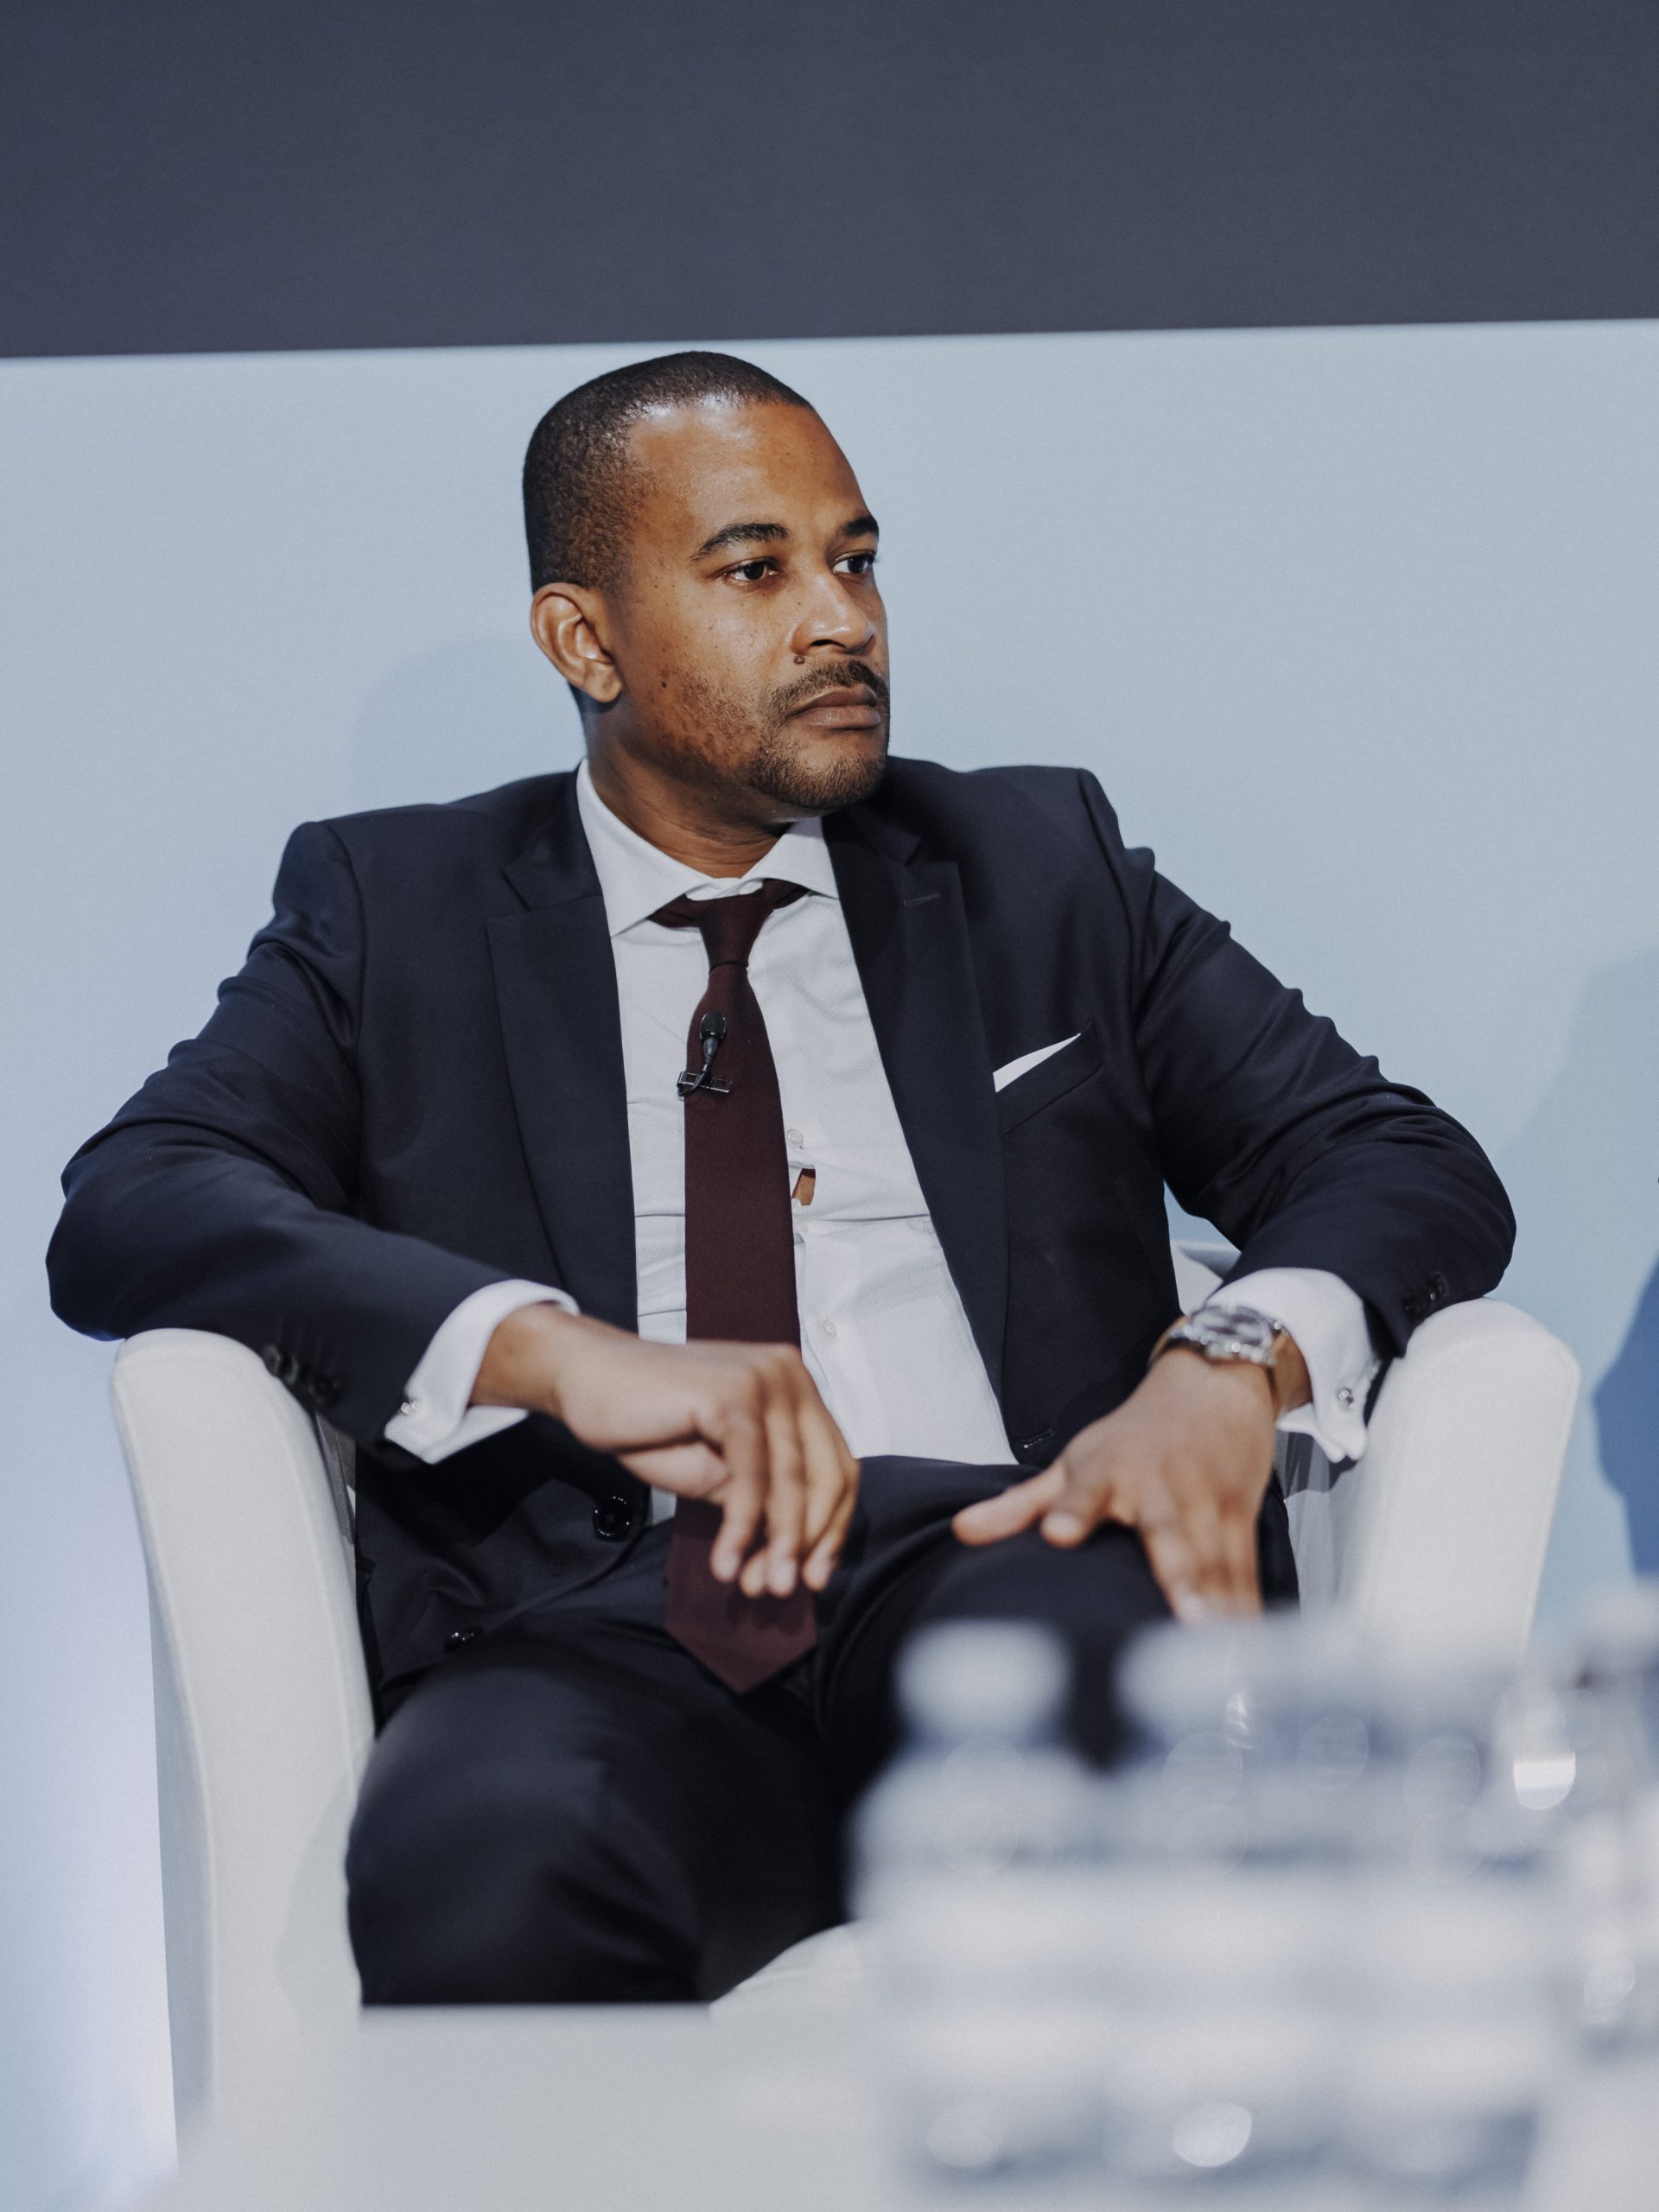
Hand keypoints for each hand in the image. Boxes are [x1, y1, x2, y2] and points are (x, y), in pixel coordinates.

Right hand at [473, 1306, 859, 1598]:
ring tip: (753, 1587)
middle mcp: (789, 1375)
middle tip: (781, 1590)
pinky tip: (724, 1561)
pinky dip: (742, 1527)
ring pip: (792, 1480)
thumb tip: (794, 1553)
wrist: (585, 1379)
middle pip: (826, 1475)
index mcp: (795, 1387)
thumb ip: (759, 1495)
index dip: (832, 1528)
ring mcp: (763, 1380)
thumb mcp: (716, 1469)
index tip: (814, 1576)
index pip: (836, 1465)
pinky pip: (751, 1477)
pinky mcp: (732, 1395)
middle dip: (809, 1543)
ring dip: (777, 1544)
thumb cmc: (649, 1424)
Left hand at [952, 1342, 1304, 1618]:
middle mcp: (1163, 1488)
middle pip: (1170, 1533)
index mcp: (1110, 1471)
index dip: (1073, 1512)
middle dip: (1179, 1575)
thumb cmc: (1135, 1437)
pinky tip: (1244, 1648)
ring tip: (1217, 1646)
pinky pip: (1242, 1571)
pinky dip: (1246, 1608)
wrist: (1213, 1389)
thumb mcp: (1074, 1462)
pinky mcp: (1240, 1521)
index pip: (1085, 1491)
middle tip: (1185, 1617)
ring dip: (1220, 1603)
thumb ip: (1021, 1505)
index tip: (1059, 1536)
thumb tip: (960, 1532)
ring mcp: (1208, 1505)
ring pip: (1215, 1559)